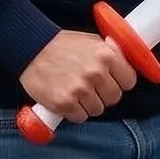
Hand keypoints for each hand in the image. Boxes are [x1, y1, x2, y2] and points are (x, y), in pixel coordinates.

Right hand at [21, 31, 138, 122]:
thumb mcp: (91, 40)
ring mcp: (80, 89)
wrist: (30, 49)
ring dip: (88, 105)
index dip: (120, 83)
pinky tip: (67, 100)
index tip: (111, 82)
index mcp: (106, 55)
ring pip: (97, 110)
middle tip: (91, 88)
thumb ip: (111, 51)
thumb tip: (125, 60)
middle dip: (104, 95)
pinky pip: (79, 117)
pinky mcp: (63, 103)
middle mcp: (96, 73)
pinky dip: (74, 112)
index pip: (129, 81)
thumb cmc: (61, 44)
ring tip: (76, 93)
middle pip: (114, 98)